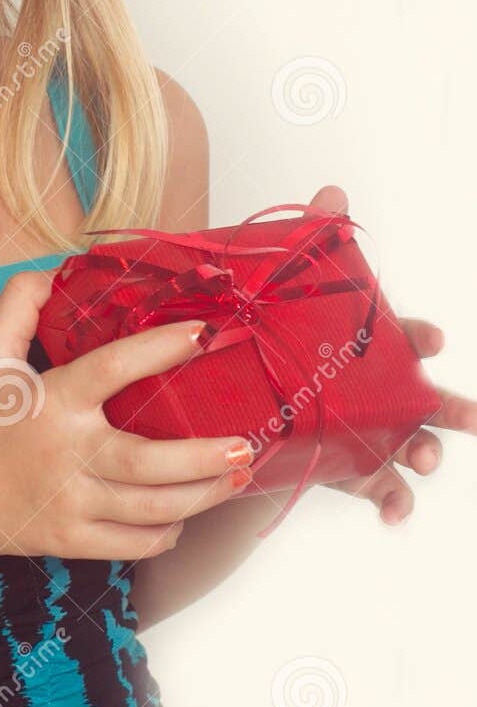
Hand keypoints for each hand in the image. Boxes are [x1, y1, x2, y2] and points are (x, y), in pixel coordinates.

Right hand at [0, 268, 255, 564]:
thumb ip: (17, 305)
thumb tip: (57, 271)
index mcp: (51, 402)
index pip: (111, 369)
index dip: (158, 349)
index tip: (200, 335)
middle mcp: (66, 454)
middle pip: (147, 463)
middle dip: (204, 458)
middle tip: (247, 445)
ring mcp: (72, 503)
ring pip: (151, 507)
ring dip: (202, 496)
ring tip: (236, 476)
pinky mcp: (74, 540)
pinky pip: (135, 543)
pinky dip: (167, 532)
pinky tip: (185, 513)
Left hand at [307, 184, 476, 523]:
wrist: (252, 397)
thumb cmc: (289, 340)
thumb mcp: (294, 289)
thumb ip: (316, 240)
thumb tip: (332, 194)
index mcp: (376, 347)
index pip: (409, 336)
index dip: (422, 336)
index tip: (432, 338)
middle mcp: (385, 393)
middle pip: (432, 401)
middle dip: (452, 410)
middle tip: (468, 418)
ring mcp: (374, 433)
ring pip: (415, 447)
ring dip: (427, 455)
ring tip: (423, 461)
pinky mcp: (354, 468)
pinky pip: (382, 489)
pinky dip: (394, 501)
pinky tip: (392, 511)